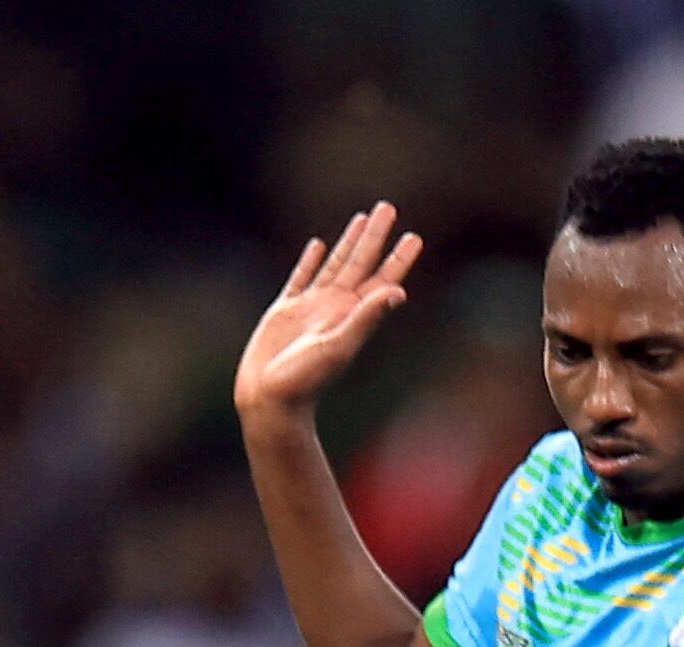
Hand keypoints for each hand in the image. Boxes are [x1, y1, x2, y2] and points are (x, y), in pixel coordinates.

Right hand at [237, 205, 422, 423]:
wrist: (269, 401)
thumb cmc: (304, 380)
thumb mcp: (338, 347)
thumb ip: (366, 318)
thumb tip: (398, 292)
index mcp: (352, 315)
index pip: (381, 280)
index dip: (398, 259)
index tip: (414, 236)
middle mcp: (335, 309)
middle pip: (360, 263)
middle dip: (375, 236)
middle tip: (387, 207)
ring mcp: (310, 309)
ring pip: (334, 266)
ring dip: (348, 242)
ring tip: (362, 218)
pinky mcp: (284, 313)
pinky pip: (300, 279)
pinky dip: (309, 262)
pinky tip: (317, 246)